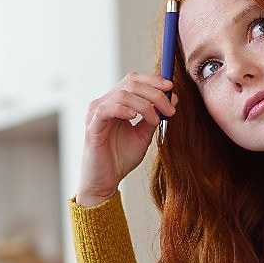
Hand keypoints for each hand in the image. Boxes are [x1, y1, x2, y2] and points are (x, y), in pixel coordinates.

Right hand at [76, 73, 176, 207]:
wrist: (105, 182)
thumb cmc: (120, 159)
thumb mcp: (143, 134)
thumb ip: (154, 116)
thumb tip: (171, 98)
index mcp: (115, 103)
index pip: (134, 80)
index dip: (153, 80)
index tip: (171, 88)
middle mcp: (104, 103)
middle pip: (131, 83)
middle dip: (155, 93)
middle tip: (170, 109)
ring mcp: (96, 113)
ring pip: (122, 94)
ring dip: (144, 105)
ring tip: (156, 120)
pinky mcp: (92, 126)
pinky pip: (106, 109)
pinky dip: (123, 109)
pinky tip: (134, 118)